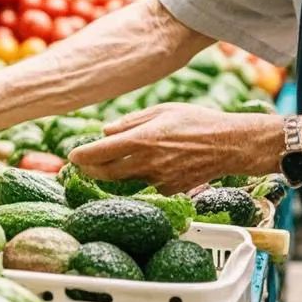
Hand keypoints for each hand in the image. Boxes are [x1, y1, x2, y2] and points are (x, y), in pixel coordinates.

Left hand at [69, 104, 279, 194]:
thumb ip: (132, 121)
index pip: (101, 152)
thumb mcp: (164, 110)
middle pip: (108, 174)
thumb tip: (106, 131)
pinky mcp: (170, 191)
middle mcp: (148, 162)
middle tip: (83, 166)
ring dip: (115, 175)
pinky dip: (143, 178)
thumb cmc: (197, 121)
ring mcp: (159, 180)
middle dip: (92, 171)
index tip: (72, 156)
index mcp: (144, 139)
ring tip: (110, 165)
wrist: (229, 145)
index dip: (82, 156)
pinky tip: (151, 167)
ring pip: (127, 182)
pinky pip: (148, 186)